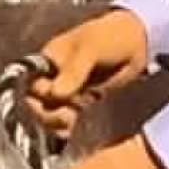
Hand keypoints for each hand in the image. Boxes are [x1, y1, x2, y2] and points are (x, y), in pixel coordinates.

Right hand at [26, 8, 149, 140]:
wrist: (136, 44)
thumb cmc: (109, 38)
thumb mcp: (90, 49)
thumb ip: (73, 72)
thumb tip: (55, 95)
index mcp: (48, 60)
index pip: (32, 83)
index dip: (40, 94)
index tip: (55, 96)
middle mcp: (52, 77)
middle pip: (35, 102)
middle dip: (46, 113)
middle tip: (65, 116)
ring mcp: (66, 92)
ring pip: (48, 114)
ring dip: (55, 122)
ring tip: (71, 121)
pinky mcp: (79, 104)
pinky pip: (64, 120)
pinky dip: (65, 128)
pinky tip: (71, 130)